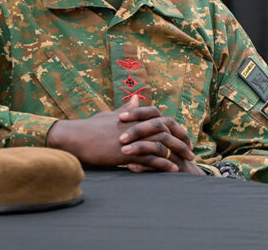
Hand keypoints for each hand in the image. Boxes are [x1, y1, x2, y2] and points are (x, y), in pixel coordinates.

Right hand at [47, 96, 199, 172]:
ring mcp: (133, 139)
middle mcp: (137, 126)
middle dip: (181, 141)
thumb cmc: (91, 127)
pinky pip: (150, 159)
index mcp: (136, 117)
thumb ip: (127, 109)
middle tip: (191, 151)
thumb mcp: (111, 115)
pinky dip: (163, 165)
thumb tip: (136, 98)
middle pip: (167, 131)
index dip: (176, 129)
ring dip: (176, 153)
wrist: (76, 137)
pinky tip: (172, 170)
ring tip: (186, 162)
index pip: (163, 120)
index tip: (184, 137)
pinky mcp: (126, 153)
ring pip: (162, 146)